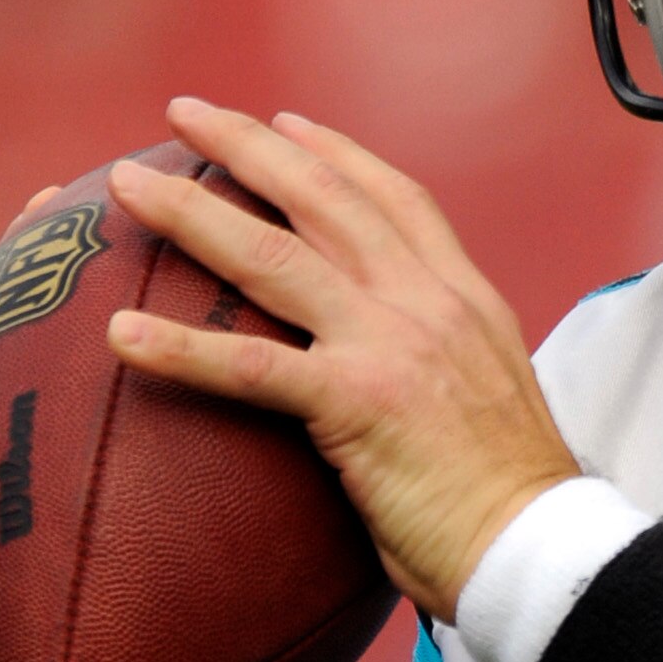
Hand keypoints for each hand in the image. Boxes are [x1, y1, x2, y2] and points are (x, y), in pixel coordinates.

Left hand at [98, 97, 578, 620]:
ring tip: (128, 187)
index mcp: (464, 300)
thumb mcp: (490, 404)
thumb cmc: (513, 505)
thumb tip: (405, 389)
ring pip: (273, 258)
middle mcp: (428, 303)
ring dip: (191, 213)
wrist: (543, 548)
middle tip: (183, 114)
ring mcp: (391, 346)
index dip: (336, 154)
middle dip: (247, 146)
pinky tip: (119, 336)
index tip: (285, 123)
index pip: (396, 199)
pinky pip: (250, 367)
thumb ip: (444, 371)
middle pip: (324, 199)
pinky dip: (179, 349)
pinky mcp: (357, 402)